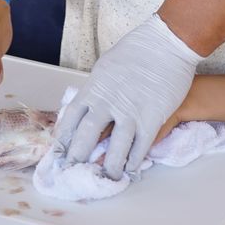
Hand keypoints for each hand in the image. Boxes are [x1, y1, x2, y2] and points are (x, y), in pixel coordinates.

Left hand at [54, 15, 203, 179]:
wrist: (166, 45)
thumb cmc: (137, 52)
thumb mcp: (106, 67)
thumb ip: (97, 89)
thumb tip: (88, 105)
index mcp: (93, 89)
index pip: (70, 119)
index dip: (63, 139)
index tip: (58, 152)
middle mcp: (107, 103)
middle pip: (86, 138)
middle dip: (78, 159)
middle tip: (73, 173)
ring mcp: (129, 112)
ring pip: (115, 149)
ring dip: (110, 168)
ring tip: (105, 179)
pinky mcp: (151, 118)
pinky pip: (140, 146)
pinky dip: (134, 161)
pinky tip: (131, 169)